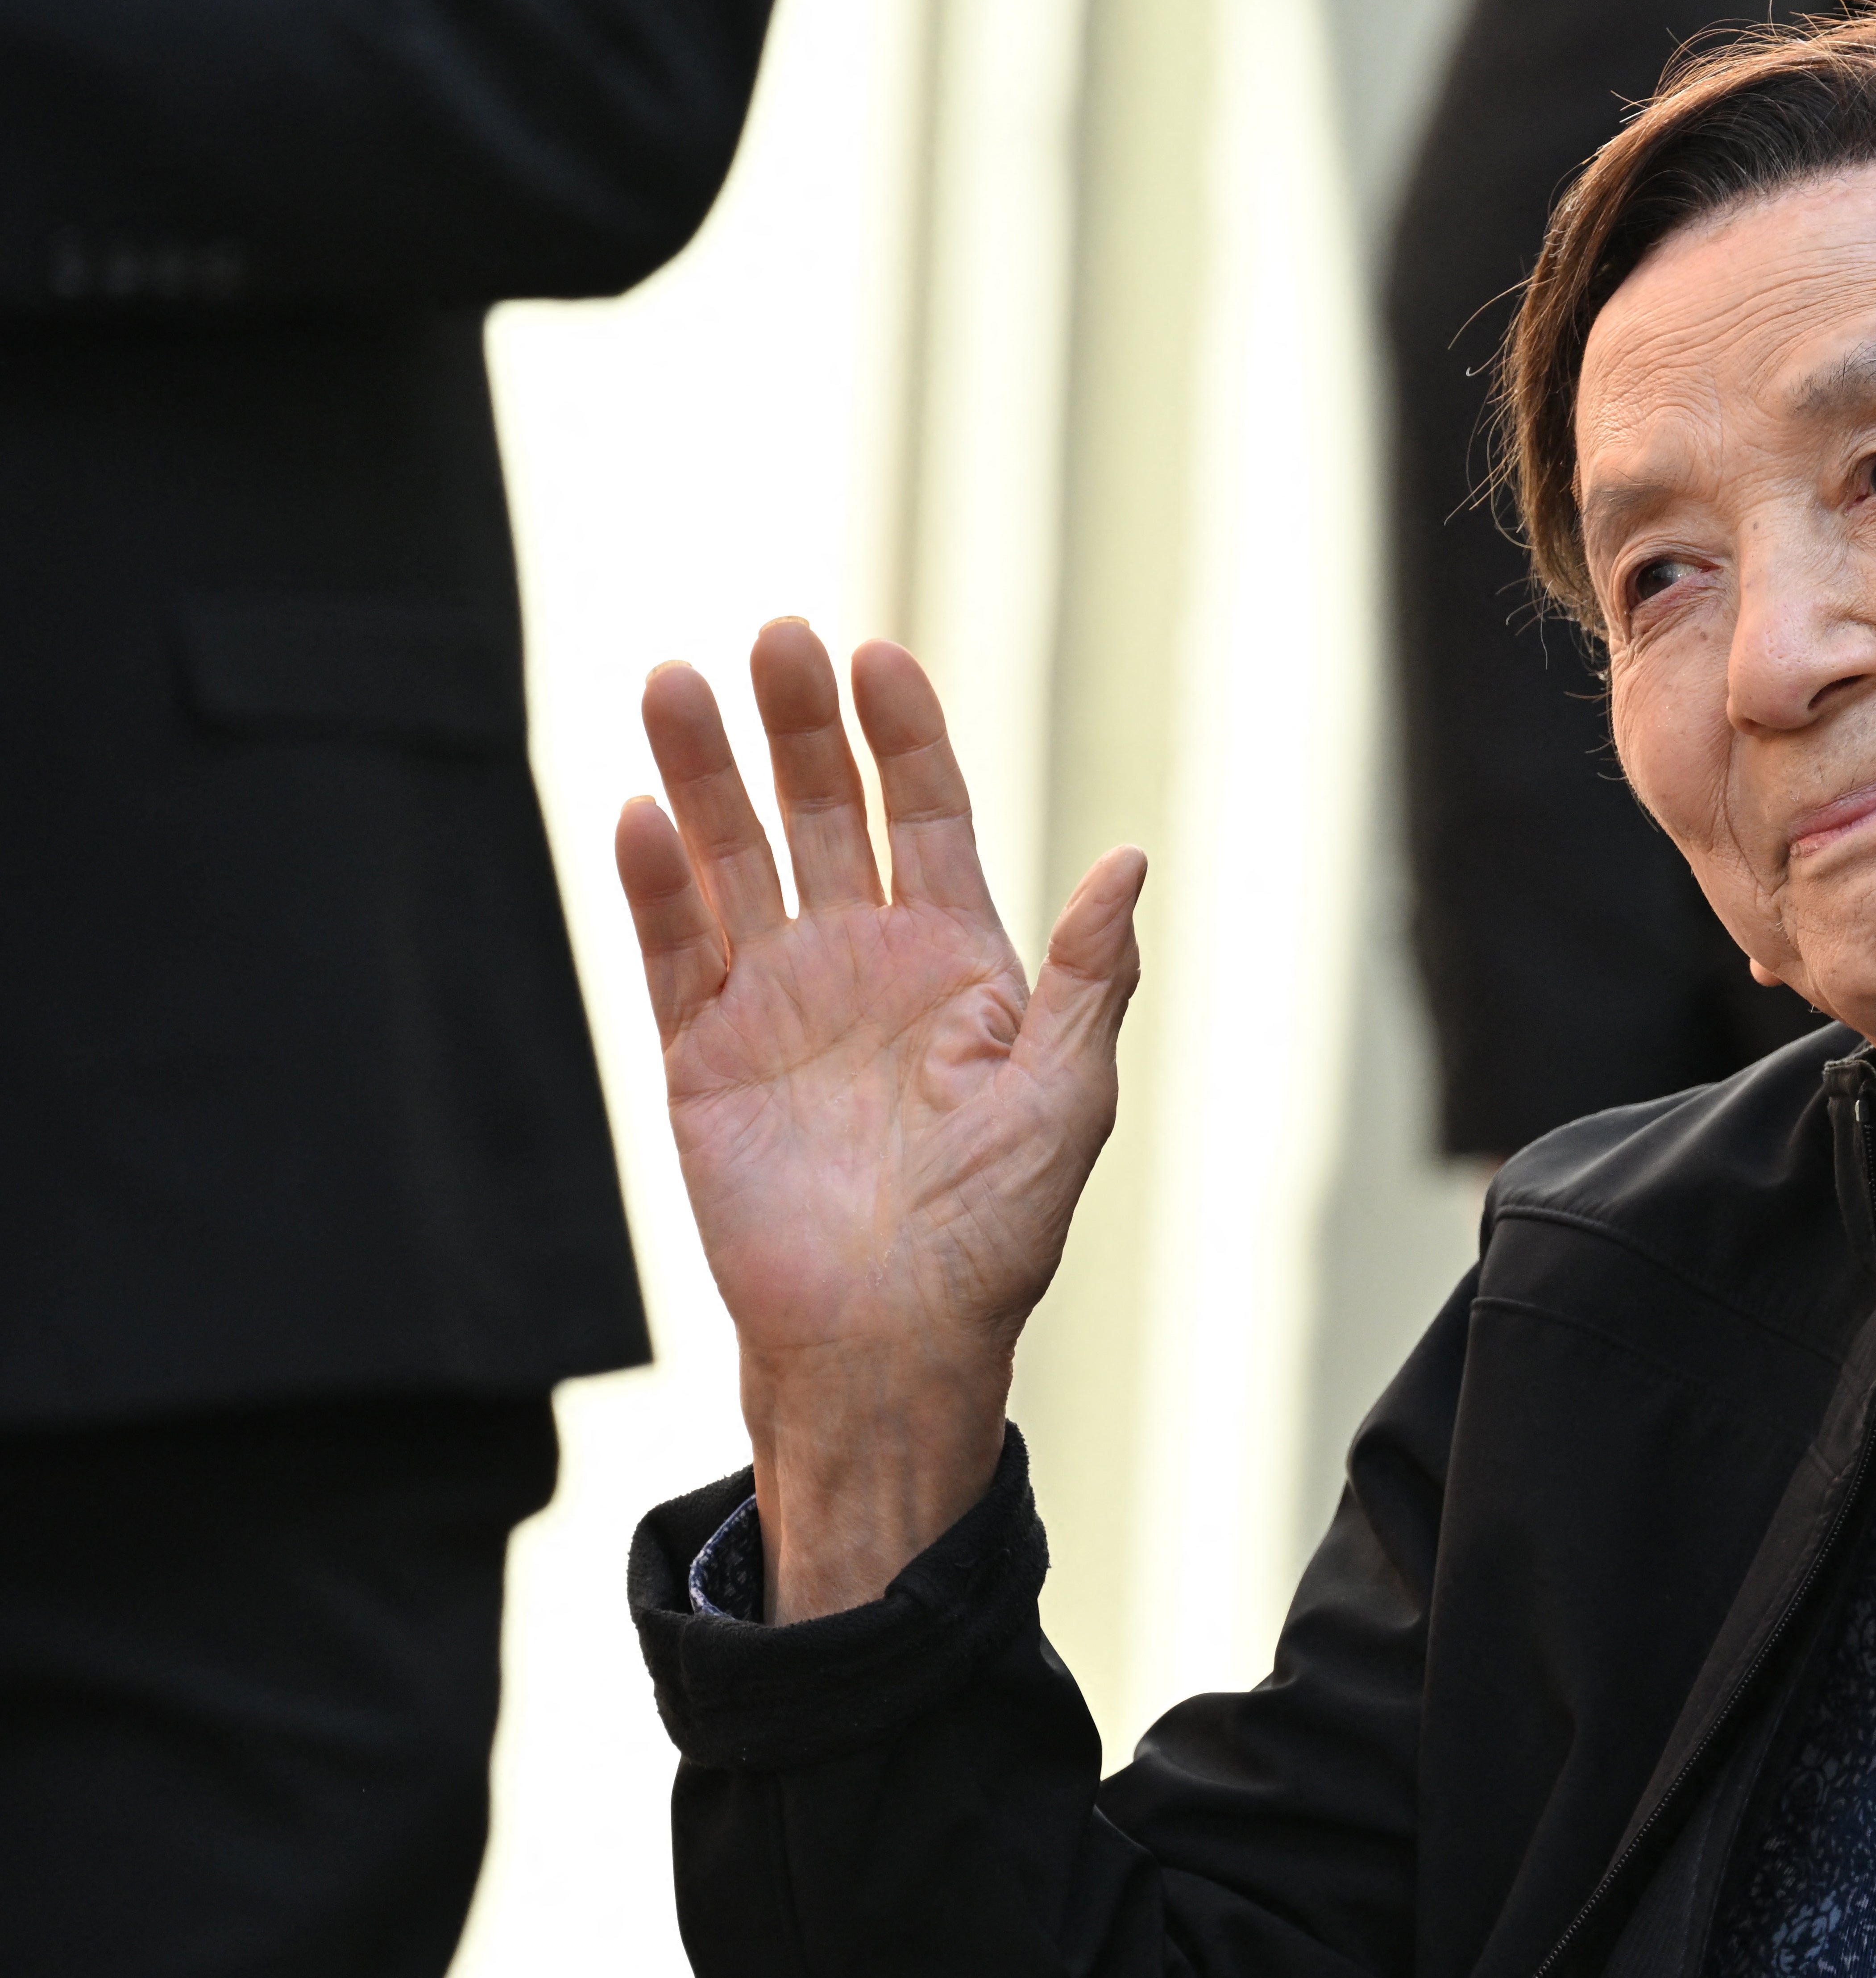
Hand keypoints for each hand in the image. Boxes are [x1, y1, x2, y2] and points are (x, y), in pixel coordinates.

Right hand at [616, 620, 1145, 1622]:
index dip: (900, 737)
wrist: (899, 1338)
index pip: (921, 814)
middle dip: (795, 726)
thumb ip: (1090, 976)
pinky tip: (642, 811)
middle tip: (774, 639)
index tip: (878, 660)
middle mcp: (860, 963)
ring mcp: (775, 1003)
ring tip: (674, 680)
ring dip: (703, 774)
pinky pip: (673, 950)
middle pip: (818, 813)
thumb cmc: (996, 1230)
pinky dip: (656, 884)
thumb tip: (1131, 862)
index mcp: (954, 961)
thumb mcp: (1068, 1096)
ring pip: (731, 860)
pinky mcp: (703, 1056)